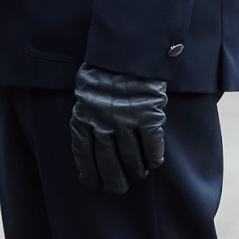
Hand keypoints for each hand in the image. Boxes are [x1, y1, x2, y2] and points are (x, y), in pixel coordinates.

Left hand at [69, 63, 166, 194]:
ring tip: (138, 174)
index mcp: (83, 118)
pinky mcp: (147, 116)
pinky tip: (155, 161)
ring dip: (135, 170)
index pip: (83, 155)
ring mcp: (125, 122)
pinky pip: (152, 145)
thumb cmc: (103, 70)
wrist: (127, 50)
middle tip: (119, 189)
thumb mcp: (85, 92)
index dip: (89, 172)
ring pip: (131, 158)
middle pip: (108, 163)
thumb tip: (88, 139)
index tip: (93, 182)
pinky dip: (153, 156)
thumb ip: (86, 115)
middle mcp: (103, 124)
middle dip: (113, 180)